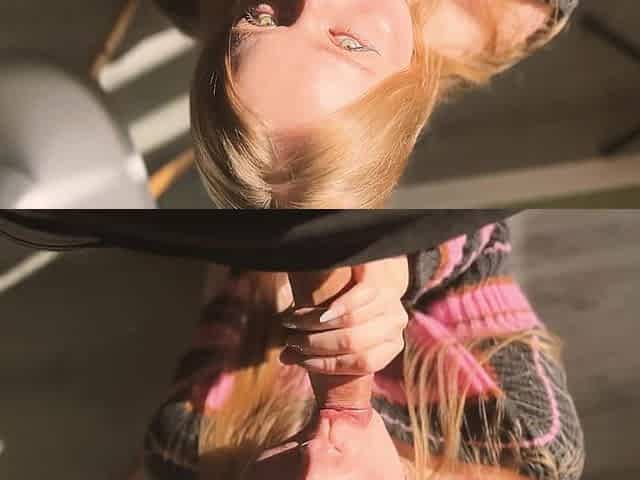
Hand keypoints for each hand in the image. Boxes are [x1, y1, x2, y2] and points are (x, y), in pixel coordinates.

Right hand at [280, 256, 409, 375]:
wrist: (374, 266)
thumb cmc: (354, 303)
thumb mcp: (347, 329)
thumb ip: (325, 348)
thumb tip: (286, 359)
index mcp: (392, 343)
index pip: (363, 363)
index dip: (328, 365)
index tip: (299, 360)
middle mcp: (396, 323)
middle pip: (353, 343)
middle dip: (315, 345)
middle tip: (290, 341)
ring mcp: (391, 300)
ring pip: (351, 322)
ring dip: (314, 325)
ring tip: (292, 322)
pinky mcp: (379, 278)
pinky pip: (357, 298)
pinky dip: (333, 308)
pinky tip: (311, 311)